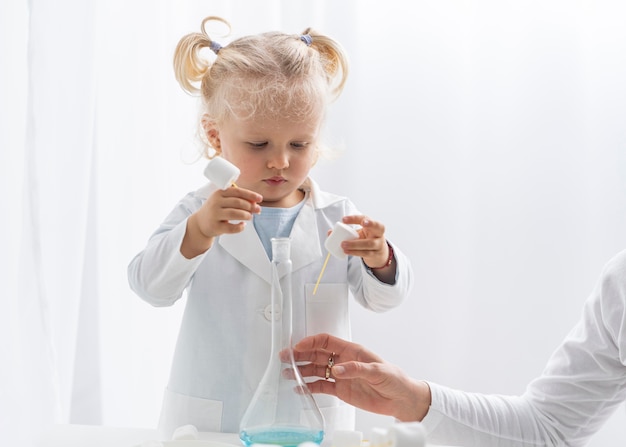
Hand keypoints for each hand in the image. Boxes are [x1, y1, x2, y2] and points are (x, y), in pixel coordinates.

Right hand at [181, 186, 261, 257]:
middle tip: (257, 210)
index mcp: (219, 193)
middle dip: (251, 206)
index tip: (260, 199)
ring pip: (235, 214)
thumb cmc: (215, 210)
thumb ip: (237, 199)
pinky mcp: (215, 226)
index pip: (237, 191)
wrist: (200, 223)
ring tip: (250, 217)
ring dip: (246, 215)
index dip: (250, 195)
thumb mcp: (223, 200)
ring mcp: (215, 215)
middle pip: (238, 202)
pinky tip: (242, 225)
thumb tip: (255, 202)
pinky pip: (231, 228)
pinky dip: (240, 227)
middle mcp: (216, 202)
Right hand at [292, 333, 430, 421]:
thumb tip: (338, 369)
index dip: (311, 342)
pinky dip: (309, 387)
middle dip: (300, 355)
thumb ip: (357, 369)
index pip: (327, 341)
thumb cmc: (394, 379)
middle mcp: (343, 361)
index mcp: (352, 350)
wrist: (401, 399)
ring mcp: (340, 375)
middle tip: (285, 357)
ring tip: (287, 373)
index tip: (298, 346)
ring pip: (316, 370)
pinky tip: (300, 388)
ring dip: (301, 370)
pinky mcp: (340, 390)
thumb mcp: (379, 371)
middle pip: (317, 354)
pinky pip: (321, 386)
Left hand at [339, 215, 394, 281]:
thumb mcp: (359, 234)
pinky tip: (347, 251)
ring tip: (343, 244)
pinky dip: (355, 252)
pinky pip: (365, 253)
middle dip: (370, 224)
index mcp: (372, 225)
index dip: (355, 218)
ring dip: (355, 244)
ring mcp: (378, 244)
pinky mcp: (375, 254)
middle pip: (378, 227)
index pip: (365, 218)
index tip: (343, 220)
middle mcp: (378, 233)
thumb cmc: (366, 239)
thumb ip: (346, 232)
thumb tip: (330, 232)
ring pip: (369, 243)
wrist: (378, 253)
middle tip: (362, 223)